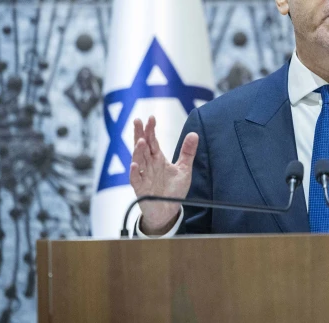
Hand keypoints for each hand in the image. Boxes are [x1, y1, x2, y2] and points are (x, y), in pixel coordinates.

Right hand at [129, 116, 198, 233]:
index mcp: (158, 159)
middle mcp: (149, 166)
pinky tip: (135, 165)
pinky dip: (135, 173)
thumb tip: (194, 133)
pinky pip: (136, 180)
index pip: (153, 141)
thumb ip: (187, 152)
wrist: (168, 211)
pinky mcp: (141, 190)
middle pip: (142, 147)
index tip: (151, 118)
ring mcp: (144, 177)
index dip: (151, 130)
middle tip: (137, 121)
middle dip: (140, 134)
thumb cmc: (173, 190)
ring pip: (138, 161)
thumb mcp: (184, 169)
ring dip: (138, 151)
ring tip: (140, 140)